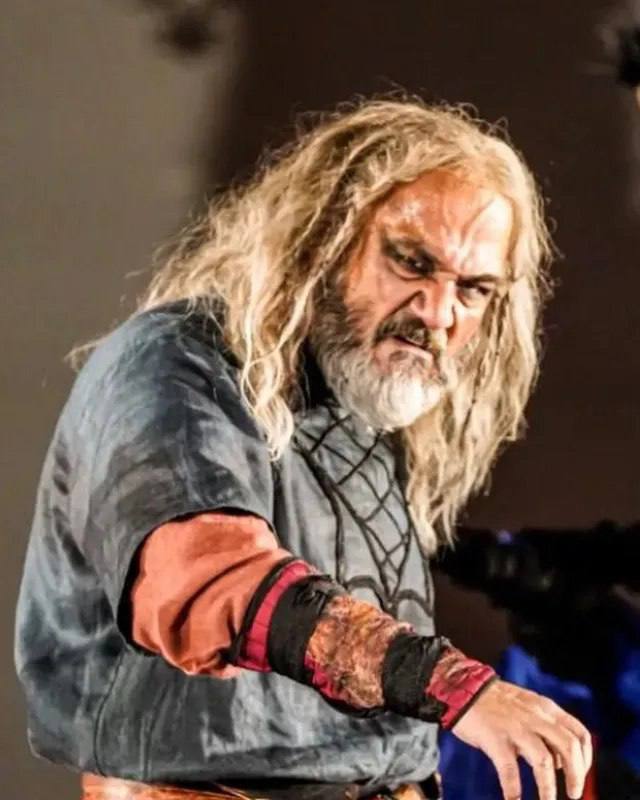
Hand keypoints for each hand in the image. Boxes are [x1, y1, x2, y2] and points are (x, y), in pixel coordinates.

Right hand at [451, 679, 592, 799]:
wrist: (461, 688)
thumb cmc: (494, 702)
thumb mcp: (527, 706)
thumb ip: (544, 728)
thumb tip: (559, 762)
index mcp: (545, 709)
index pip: (579, 733)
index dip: (586, 758)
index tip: (580, 774)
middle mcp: (534, 717)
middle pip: (569, 746)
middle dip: (576, 775)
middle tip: (573, 794)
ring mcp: (515, 727)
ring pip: (544, 761)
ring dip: (548, 788)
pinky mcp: (494, 738)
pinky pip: (509, 769)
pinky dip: (513, 789)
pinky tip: (513, 799)